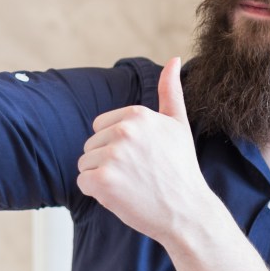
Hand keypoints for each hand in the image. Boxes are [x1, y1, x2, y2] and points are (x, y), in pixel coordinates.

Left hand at [77, 57, 212, 245]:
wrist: (187, 211)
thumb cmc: (182, 169)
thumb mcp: (179, 124)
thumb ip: (170, 91)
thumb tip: (173, 60)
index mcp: (137, 115)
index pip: (101, 126)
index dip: (117, 145)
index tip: (140, 158)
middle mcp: (124, 131)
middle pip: (91, 145)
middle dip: (108, 161)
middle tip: (137, 174)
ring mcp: (112, 156)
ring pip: (85, 163)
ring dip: (102, 177)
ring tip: (130, 185)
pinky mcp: (103, 181)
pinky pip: (83, 182)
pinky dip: (97, 193)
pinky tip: (121, 195)